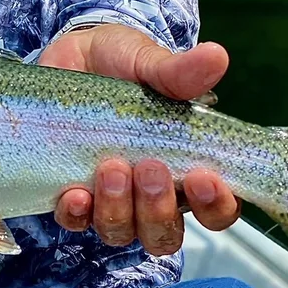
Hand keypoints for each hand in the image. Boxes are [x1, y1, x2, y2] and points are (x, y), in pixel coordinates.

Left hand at [41, 25, 240, 254]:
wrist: (71, 55)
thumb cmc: (121, 61)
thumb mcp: (149, 62)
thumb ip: (179, 71)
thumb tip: (217, 56)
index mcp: (186, 167)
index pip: (216, 208)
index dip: (216, 205)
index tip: (204, 178)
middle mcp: (149, 193)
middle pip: (164, 233)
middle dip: (159, 210)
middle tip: (151, 168)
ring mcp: (109, 198)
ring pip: (121, 231)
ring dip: (119, 209)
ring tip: (112, 167)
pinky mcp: (70, 193)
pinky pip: (74, 221)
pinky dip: (77, 213)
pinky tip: (75, 194)